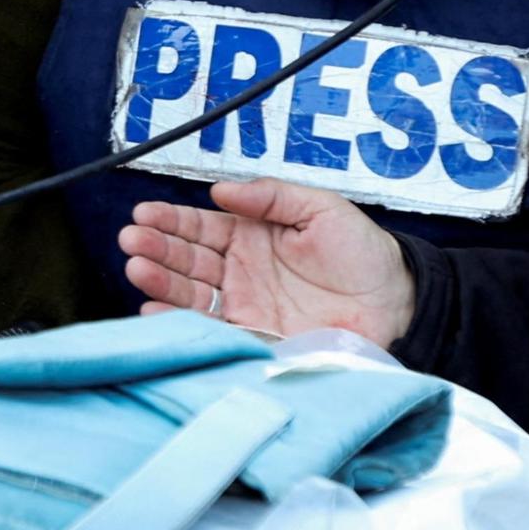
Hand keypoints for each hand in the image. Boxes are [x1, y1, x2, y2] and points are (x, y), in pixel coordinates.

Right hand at [118, 181, 415, 344]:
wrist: (396, 302)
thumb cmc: (363, 254)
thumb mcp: (320, 208)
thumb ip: (272, 196)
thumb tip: (221, 192)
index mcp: (251, 236)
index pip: (201, 227)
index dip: (171, 221)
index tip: (144, 215)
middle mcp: (240, 272)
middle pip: (187, 259)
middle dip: (156, 249)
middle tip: (132, 241)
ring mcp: (244, 305)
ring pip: (190, 293)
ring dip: (160, 281)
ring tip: (137, 268)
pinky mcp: (254, 337)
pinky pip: (211, 330)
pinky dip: (180, 321)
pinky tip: (156, 309)